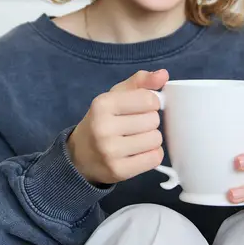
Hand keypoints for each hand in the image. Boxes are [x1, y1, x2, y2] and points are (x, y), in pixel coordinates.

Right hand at [68, 69, 167, 184]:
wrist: (79, 156)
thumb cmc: (102, 121)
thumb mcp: (115, 97)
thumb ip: (140, 82)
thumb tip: (163, 74)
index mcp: (102, 104)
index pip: (148, 99)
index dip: (151, 103)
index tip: (141, 108)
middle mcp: (104, 127)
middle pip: (153, 120)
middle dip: (149, 122)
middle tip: (134, 126)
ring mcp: (110, 151)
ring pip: (156, 140)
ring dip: (151, 139)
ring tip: (136, 140)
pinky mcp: (118, 170)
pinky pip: (154, 158)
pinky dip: (152, 155)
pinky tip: (138, 153)